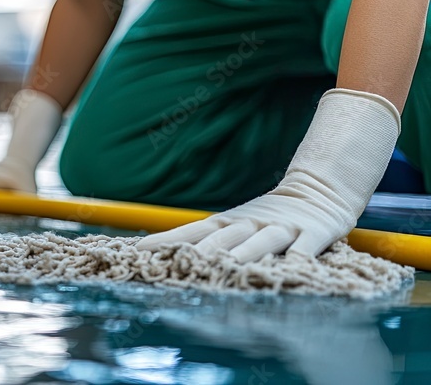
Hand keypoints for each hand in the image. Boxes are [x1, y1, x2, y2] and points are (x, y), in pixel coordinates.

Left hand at [137, 88, 400, 261]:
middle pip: (221, 237)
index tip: (139, 251)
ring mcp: (282, 228)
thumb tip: (163, 253)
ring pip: (260, 242)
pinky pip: (304, 249)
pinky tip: (288, 270)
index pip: (192, 231)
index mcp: (229, 222)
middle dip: (198, 252)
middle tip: (175, 265)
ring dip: (242, 255)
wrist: (322, 190)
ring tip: (225, 268)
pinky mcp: (314, 235)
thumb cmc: (269, 216)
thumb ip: (206, 239)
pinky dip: (296, 260)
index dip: (167, 241)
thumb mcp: (235, 223)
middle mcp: (251, 224)